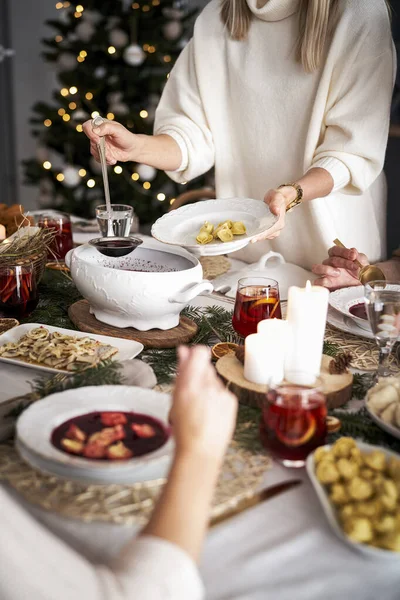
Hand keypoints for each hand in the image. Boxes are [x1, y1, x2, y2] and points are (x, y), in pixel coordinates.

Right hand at [82, 119, 142, 164]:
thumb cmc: (126, 137)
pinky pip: (97, 158)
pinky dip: (105, 160)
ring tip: (112, 158)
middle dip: (100, 148)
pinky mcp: (101, 152)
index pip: (87, 126)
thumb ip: (106, 128)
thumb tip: (95, 130)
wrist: (133, 149)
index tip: (98, 140)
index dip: (90, 133)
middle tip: (109, 153)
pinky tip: (113, 160)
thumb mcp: (118, 130)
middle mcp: (98, 134)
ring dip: (104, 156)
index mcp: (100, 125)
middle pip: (91, 140)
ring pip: (94, 151)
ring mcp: (99, 144)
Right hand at [170, 346, 237, 463]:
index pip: (200, 352)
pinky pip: (223, 392)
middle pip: (206, 367)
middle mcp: (208, 386)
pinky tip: (210, 412)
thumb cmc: (185, 428)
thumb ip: (182, 371)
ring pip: (214, 380)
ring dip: (208, 388)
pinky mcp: (231, 401)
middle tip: (192, 393)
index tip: (191, 359)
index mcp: (190, 385)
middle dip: (199, 375)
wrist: (201, 451)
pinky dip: (217, 398)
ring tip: (200, 407)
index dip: (195, 354)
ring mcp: (222, 393)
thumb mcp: (176, 398)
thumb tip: (184, 351)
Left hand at [251, 186, 294, 242]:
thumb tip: (276, 211)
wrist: (278, 198)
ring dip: (255, 236)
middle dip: (256, 238)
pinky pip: (262, 233)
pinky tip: (249, 232)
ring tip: (245, 237)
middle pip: (265, 235)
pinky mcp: (268, 228)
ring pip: (263, 235)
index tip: (253, 239)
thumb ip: (276, 203)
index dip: (261, 236)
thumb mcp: (277, 197)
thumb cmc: (277, 197)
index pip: (269, 231)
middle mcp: (277, 228)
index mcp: (279, 222)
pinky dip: (255, 233)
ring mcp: (273, 229)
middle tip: (246, 239)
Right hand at [312, 246, 368, 289]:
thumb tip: (353, 250)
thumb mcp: (362, 262)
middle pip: (330, 259)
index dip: (343, 251)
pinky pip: (318, 282)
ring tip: (338, 273)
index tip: (353, 255)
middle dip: (342, 262)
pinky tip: (329, 281)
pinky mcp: (326, 284)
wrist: (362, 286)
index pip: (335, 250)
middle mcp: (331, 264)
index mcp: (338, 256)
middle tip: (353, 266)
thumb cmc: (360, 273)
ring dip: (327, 269)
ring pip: (317, 268)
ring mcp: (327, 274)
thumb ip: (358, 256)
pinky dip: (321, 281)